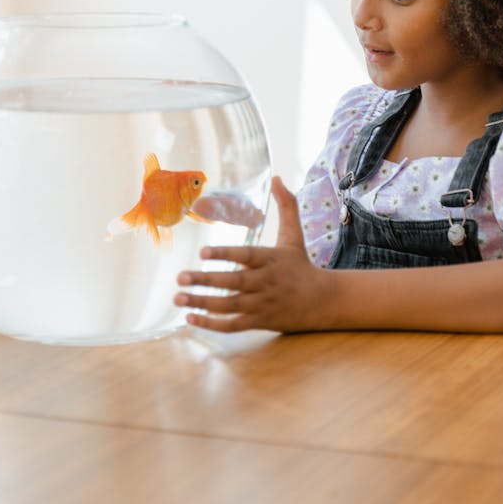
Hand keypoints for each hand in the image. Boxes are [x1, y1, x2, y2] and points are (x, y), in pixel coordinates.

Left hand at [174, 177, 324, 332]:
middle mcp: (266, 282)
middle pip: (234, 282)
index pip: (246, 256)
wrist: (323, 301)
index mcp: (271, 259)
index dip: (224, 254)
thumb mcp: (294, 235)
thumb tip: (278, 178)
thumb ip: (286, 207)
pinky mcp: (260, 321)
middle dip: (206, 280)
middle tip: (180, 277)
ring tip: (178, 297)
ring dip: (202, 303)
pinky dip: (212, 325)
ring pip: (229, 305)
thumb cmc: (302, 265)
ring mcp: (263, 304)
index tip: (202, 252)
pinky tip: (190, 318)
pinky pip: (233, 325)